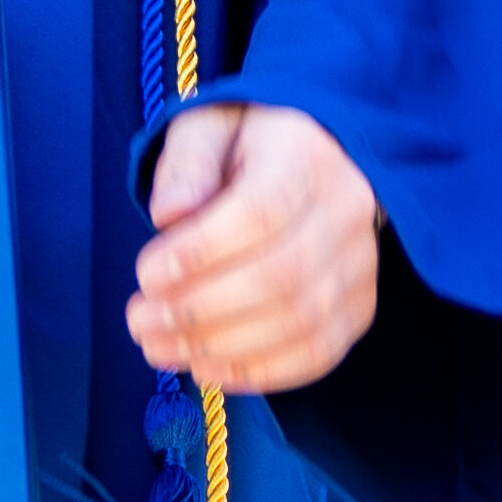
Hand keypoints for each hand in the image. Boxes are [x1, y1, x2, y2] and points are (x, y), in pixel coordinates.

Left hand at [126, 102, 381, 393]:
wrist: (310, 159)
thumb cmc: (243, 145)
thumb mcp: (205, 129)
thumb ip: (186, 165)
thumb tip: (171, 215)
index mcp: (306, 154)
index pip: (262, 212)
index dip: (200, 254)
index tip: (146, 275)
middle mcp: (347, 208)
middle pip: (282, 277)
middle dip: (199, 310)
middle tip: (140, 321)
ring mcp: (361, 263)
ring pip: (301, 323)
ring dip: (220, 348)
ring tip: (158, 347)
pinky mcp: (361, 307)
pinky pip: (319, 354)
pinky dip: (259, 372)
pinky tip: (207, 368)